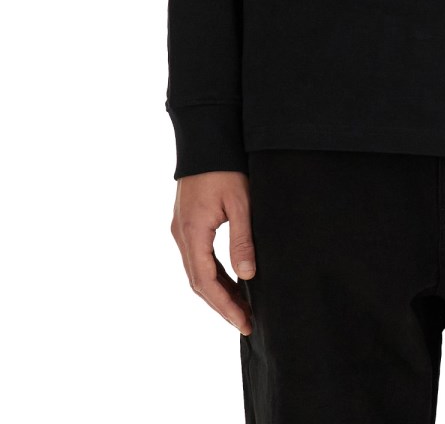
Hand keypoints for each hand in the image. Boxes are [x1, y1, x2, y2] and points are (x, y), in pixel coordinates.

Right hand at [170, 171, 255, 334]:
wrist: (205, 138)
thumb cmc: (225, 167)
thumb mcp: (240, 202)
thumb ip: (242, 239)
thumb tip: (247, 275)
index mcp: (193, 232)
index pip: (206, 282)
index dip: (225, 306)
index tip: (244, 323)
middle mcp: (182, 235)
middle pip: (198, 282)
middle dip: (222, 305)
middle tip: (246, 323)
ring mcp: (182, 229)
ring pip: (197, 271)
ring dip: (217, 291)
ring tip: (242, 307)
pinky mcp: (186, 223)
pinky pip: (198, 258)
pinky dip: (213, 274)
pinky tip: (231, 281)